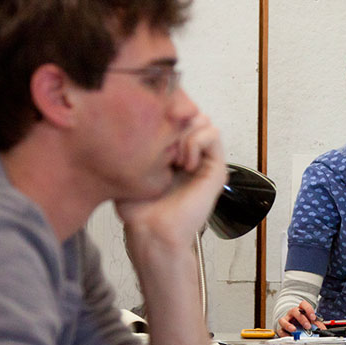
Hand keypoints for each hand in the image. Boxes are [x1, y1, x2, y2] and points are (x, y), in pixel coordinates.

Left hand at [115, 112, 226, 253]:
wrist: (153, 230)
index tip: (149, 130)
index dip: (165, 114)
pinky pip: (213, 135)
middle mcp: (192, 154)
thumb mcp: (130, 168)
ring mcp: (205, 160)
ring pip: (204, 121)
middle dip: (176, 120)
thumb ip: (134, 143)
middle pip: (191, 114)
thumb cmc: (138, 208)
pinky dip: (196, 141)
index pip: (177, 116)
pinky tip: (183, 163)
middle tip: (162, 144)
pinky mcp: (216, 168)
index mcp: (174, 153)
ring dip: (186, 132)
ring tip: (173, 156)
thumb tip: (129, 120)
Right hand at [277, 301, 327, 335]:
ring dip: (288, 325)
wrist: (297, 327)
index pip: (303, 304)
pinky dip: (285, 334)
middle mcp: (292, 313)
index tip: (313, 318)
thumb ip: (317, 325)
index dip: (308, 309)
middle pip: (294, 311)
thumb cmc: (305, 323)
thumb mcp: (313, 323)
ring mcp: (286, 320)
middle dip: (302, 319)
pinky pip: (280, 331)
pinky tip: (290, 337)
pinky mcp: (281, 329)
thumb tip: (322, 330)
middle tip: (308, 326)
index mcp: (301, 310)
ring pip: (283, 320)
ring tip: (294, 330)